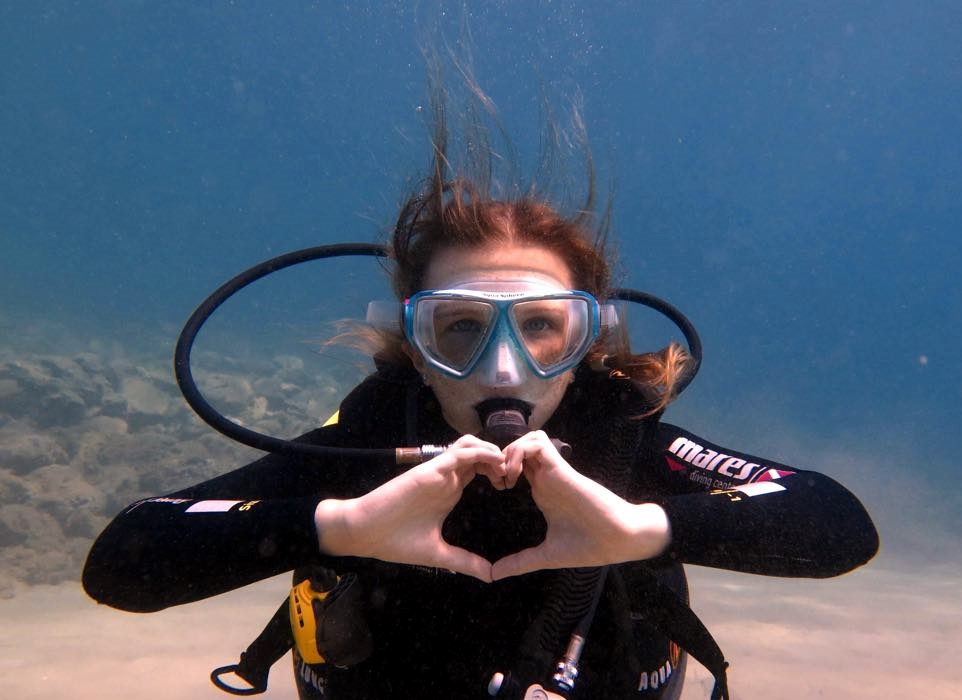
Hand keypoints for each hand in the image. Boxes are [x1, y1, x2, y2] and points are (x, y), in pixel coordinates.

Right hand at [315, 435, 519, 582]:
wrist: (363, 533)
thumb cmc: (395, 541)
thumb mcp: (438, 554)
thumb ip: (465, 561)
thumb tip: (490, 576)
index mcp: (449, 492)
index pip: (480, 471)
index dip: (499, 473)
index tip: (514, 488)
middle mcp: (446, 478)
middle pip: (480, 454)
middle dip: (501, 459)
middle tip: (516, 476)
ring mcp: (439, 472)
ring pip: (472, 446)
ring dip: (493, 452)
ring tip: (507, 469)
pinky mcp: (431, 469)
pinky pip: (460, 452)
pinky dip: (481, 452)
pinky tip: (496, 463)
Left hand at [491, 431, 670, 579]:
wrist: (619, 540)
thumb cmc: (588, 546)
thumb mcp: (546, 555)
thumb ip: (520, 562)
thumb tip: (494, 575)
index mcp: (541, 491)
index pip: (516, 465)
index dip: (498, 471)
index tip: (491, 491)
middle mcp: (546, 478)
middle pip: (519, 446)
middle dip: (500, 458)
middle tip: (492, 480)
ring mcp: (554, 471)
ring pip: (528, 439)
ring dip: (510, 452)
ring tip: (504, 477)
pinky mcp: (561, 468)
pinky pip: (538, 444)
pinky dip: (520, 452)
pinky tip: (515, 477)